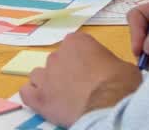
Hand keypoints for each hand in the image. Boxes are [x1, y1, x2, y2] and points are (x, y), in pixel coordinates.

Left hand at [21, 33, 143, 126]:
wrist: (109, 107)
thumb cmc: (120, 85)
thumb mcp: (122, 66)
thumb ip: (108, 63)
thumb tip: (110, 71)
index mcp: (77, 41)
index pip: (73, 46)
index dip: (81, 59)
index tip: (90, 70)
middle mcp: (57, 54)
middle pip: (56, 60)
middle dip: (65, 71)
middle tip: (79, 86)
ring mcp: (45, 75)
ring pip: (39, 75)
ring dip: (48, 83)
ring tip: (62, 96)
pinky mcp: (38, 97)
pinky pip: (26, 92)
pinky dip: (33, 96)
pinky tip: (44, 102)